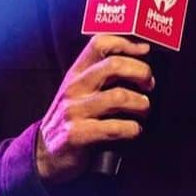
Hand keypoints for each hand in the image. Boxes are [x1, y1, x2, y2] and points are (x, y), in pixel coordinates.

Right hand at [35, 34, 154, 182]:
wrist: (45, 152)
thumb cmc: (73, 118)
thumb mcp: (80, 90)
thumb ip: (102, 74)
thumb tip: (142, 58)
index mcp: (76, 73)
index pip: (99, 43)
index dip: (126, 43)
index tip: (145, 51)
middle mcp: (74, 88)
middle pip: (113, 65)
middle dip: (141, 73)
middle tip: (149, 85)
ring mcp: (74, 111)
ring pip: (118, 97)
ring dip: (141, 104)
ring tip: (144, 110)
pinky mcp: (77, 135)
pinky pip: (114, 128)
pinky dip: (132, 129)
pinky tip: (134, 131)